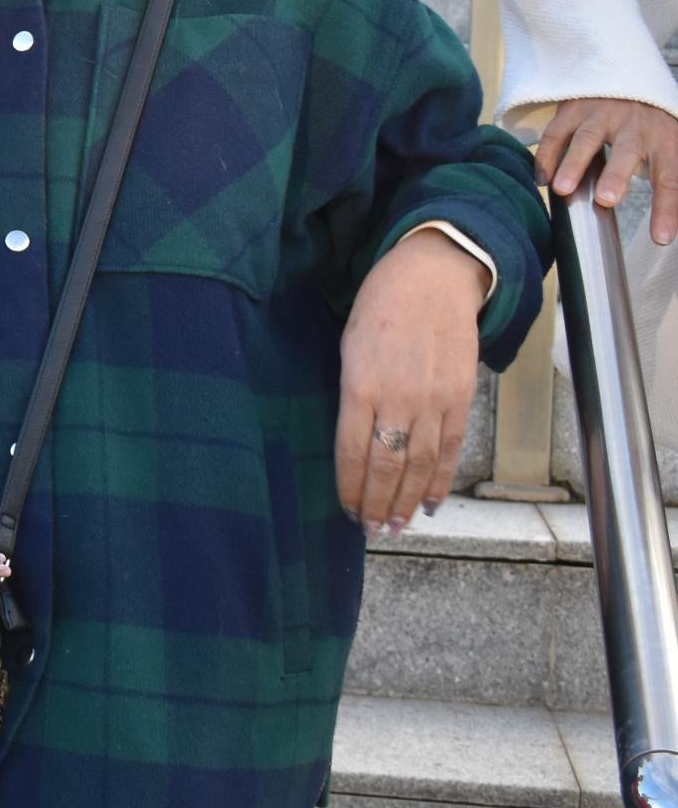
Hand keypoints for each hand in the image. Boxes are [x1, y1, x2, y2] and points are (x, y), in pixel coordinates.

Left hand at [336, 231, 490, 532]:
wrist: (434, 277)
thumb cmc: (380, 308)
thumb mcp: (349, 347)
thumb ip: (352, 394)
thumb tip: (354, 440)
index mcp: (360, 385)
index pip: (352, 451)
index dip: (350, 486)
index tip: (346, 509)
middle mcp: (398, 398)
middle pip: (387, 466)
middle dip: (378, 504)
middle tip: (371, 530)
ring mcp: (433, 400)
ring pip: (420, 465)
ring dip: (409, 501)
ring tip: (397, 527)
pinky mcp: (461, 398)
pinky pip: (451, 449)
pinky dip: (442, 480)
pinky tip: (433, 504)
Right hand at [537, 97, 677, 244]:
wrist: (625, 74)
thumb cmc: (648, 125)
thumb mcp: (668, 147)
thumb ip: (667, 179)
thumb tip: (668, 229)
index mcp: (665, 140)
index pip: (670, 178)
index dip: (667, 208)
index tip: (660, 237)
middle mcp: (635, 126)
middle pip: (627, 152)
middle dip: (616, 175)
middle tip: (606, 199)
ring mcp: (602, 115)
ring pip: (587, 139)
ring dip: (574, 164)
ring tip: (563, 189)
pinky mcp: (573, 108)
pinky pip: (556, 133)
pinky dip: (547, 156)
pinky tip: (542, 178)